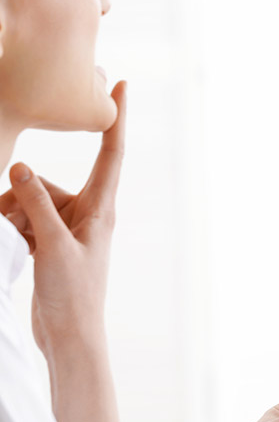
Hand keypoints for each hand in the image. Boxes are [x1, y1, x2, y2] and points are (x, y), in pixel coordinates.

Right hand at [0, 81, 126, 357]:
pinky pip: (23, 220)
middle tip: (19, 231)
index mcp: (101, 209)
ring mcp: (67, 228)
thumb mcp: (52, 245)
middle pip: (44, 185)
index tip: (122, 86)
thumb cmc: (73, 295)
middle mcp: (87, 213)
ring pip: (27, 201)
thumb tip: (20, 166)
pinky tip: (13, 249)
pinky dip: (12, 229)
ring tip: (17, 245)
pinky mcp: (50, 242)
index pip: (110, 154)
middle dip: (21, 199)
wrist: (69, 335)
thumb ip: (37, 203)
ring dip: (12, 217)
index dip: (116, 120)